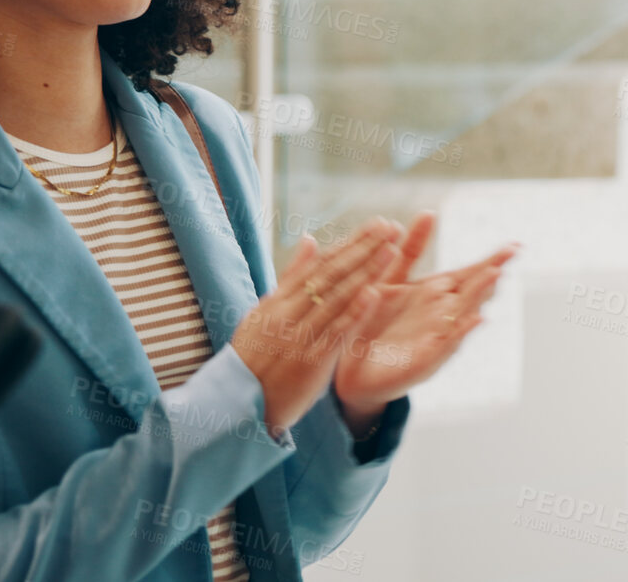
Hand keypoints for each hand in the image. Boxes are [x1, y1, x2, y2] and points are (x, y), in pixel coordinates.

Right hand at [230, 218, 402, 431]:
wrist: (237, 402)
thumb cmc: (255, 355)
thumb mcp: (266, 311)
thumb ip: (292, 277)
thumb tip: (311, 239)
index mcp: (280, 299)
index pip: (321, 263)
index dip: (351, 242)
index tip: (377, 224)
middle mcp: (289, 312)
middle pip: (331, 274)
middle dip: (364, 248)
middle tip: (390, 227)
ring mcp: (299, 335)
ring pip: (336, 298)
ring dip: (365, 273)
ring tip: (391, 250)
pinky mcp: (310, 361)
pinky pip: (335, 333)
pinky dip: (354, 313)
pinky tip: (373, 293)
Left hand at [332, 211, 516, 429]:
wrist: (349, 367)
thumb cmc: (373, 322)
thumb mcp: (391, 278)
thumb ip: (411, 249)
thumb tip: (429, 212)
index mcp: (437, 292)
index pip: (470, 273)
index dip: (492, 259)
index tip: (515, 245)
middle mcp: (444, 314)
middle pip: (475, 291)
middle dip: (492, 272)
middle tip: (512, 254)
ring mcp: (438, 337)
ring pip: (465, 313)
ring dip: (480, 295)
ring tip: (495, 275)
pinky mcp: (425, 360)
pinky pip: (447, 344)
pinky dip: (462, 331)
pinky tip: (476, 318)